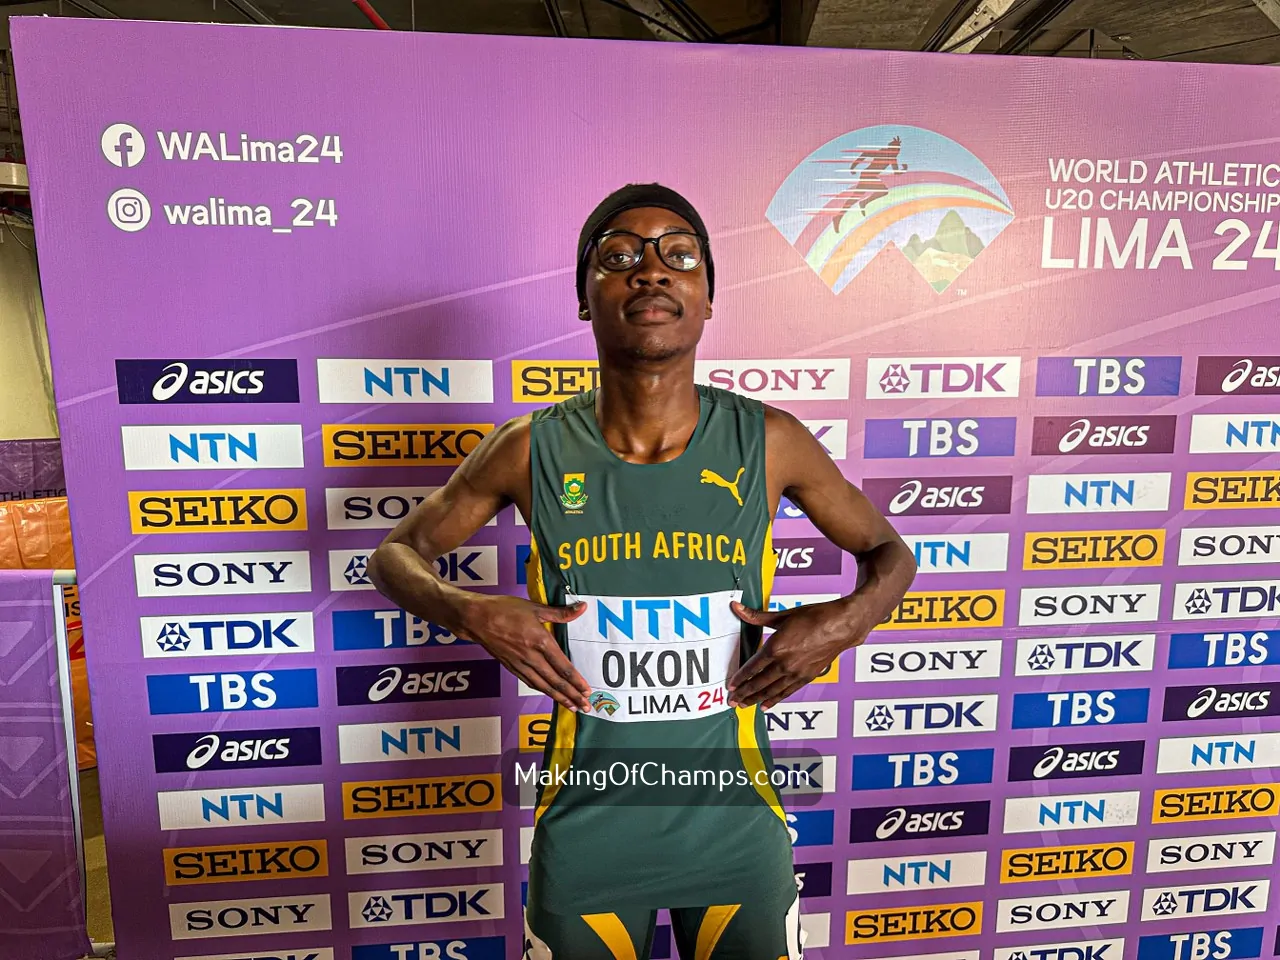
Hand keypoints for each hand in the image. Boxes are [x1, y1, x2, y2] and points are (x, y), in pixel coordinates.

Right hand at [458, 594, 591, 710]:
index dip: (576, 681)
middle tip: (585, 706)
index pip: (563, 667)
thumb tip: (581, 608)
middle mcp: (532, 657)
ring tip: (571, 706)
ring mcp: (520, 664)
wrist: (476, 618)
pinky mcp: (511, 666)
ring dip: (559, 697)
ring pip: (543, 685)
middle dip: (572, 695)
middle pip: (556, 681)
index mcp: (540, 641)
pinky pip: (530, 682)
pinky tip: (549, 693)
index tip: (587, 691)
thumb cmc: (504, 610)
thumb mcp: (535, 607)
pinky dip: (542, 690)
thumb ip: (560, 612)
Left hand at [726, 598, 868, 708]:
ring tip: (744, 705)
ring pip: (771, 691)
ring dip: (756, 699)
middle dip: (744, 693)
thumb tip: (737, 608)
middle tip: (732, 700)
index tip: (731, 685)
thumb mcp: (783, 615)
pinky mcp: (806, 677)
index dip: (740, 678)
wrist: (842, 626)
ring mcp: (796, 672)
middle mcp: (785, 664)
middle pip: (759, 683)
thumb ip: (757, 616)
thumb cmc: (816, 617)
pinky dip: (775, 699)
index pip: (752, 668)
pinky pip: (786, 692)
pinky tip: (766, 705)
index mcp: (776, 648)